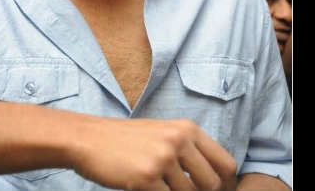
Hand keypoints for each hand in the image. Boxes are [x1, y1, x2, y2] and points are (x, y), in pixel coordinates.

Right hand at [69, 117, 236, 190]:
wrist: (88, 138)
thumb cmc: (125, 139)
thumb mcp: (162, 133)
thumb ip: (189, 151)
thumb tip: (215, 182)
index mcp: (187, 129)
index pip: (226, 162)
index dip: (227, 184)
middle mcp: (178, 141)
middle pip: (213, 183)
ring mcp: (162, 159)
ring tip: (160, 188)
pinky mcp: (146, 178)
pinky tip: (146, 190)